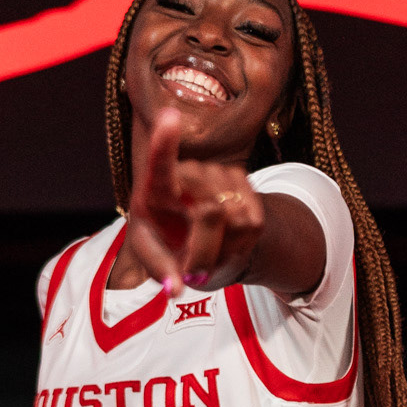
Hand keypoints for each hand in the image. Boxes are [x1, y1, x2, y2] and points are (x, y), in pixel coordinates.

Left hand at [125, 109, 264, 293]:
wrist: (200, 242)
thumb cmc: (170, 251)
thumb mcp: (157, 263)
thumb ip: (161, 273)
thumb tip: (176, 289)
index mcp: (155, 190)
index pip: (160, 166)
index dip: (165, 144)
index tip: (170, 117)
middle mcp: (185, 173)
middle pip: (212, 210)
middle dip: (207, 248)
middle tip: (194, 269)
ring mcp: (215, 174)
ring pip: (235, 217)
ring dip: (223, 245)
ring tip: (208, 248)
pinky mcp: (242, 181)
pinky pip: (251, 219)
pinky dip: (240, 241)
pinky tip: (226, 238)